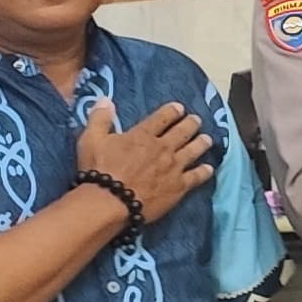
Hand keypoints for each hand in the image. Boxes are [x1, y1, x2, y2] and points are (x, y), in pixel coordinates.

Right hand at [73, 100, 214, 221]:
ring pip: (193, 150)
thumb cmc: (99, 170)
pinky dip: (204, 172)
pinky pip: (196, 177)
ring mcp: (173, 167)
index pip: (162, 118)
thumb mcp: (91, 140)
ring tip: (208, 139)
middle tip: (197, 120)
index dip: (172, 111)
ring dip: (201, 143)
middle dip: (191, 123)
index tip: (179, 107)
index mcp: (143, 135)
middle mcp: (163, 148)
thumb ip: (99, 119)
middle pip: (182, 131)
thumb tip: (105, 100)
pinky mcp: (179, 186)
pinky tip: (210, 168)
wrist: (110, 201)